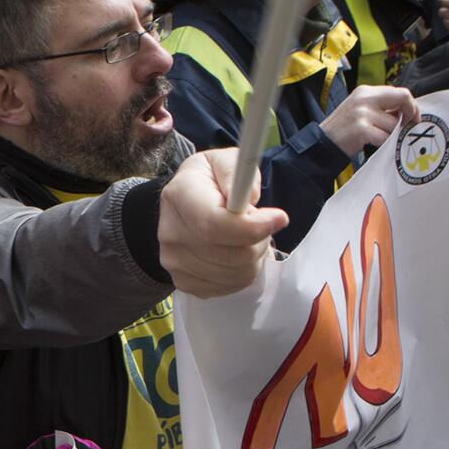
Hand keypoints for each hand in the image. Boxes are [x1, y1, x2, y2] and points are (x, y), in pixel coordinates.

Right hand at [157, 149, 288, 297]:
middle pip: (231, 255)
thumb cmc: (208, 182)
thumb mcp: (224, 160)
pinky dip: (242, 273)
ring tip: (247, 238)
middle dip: (259, 241)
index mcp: (179, 196)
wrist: (182, 207)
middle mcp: (170, 233)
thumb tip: (249, 199)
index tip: (278, 218)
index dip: (252, 227)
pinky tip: (236, 254)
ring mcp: (173, 262)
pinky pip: (228, 287)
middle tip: (261, 224)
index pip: (215, 225)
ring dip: (253, 258)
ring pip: (235, 274)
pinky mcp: (184, 282)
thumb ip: (237, 171)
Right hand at [320, 85, 419, 157]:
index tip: (412, 117)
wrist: (321, 144)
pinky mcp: (361, 129)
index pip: (398, 91)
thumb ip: (380, 107)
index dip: (410, 105)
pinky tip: (375, 144)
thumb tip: (405, 111)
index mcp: (365, 91)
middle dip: (410, 113)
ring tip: (379, 139)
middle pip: (402, 98)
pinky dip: (384, 143)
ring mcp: (362, 113)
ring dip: (392, 135)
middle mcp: (364, 98)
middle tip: (408, 126)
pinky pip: (385, 137)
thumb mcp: (360, 109)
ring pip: (394, 123)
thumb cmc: (343, 130)